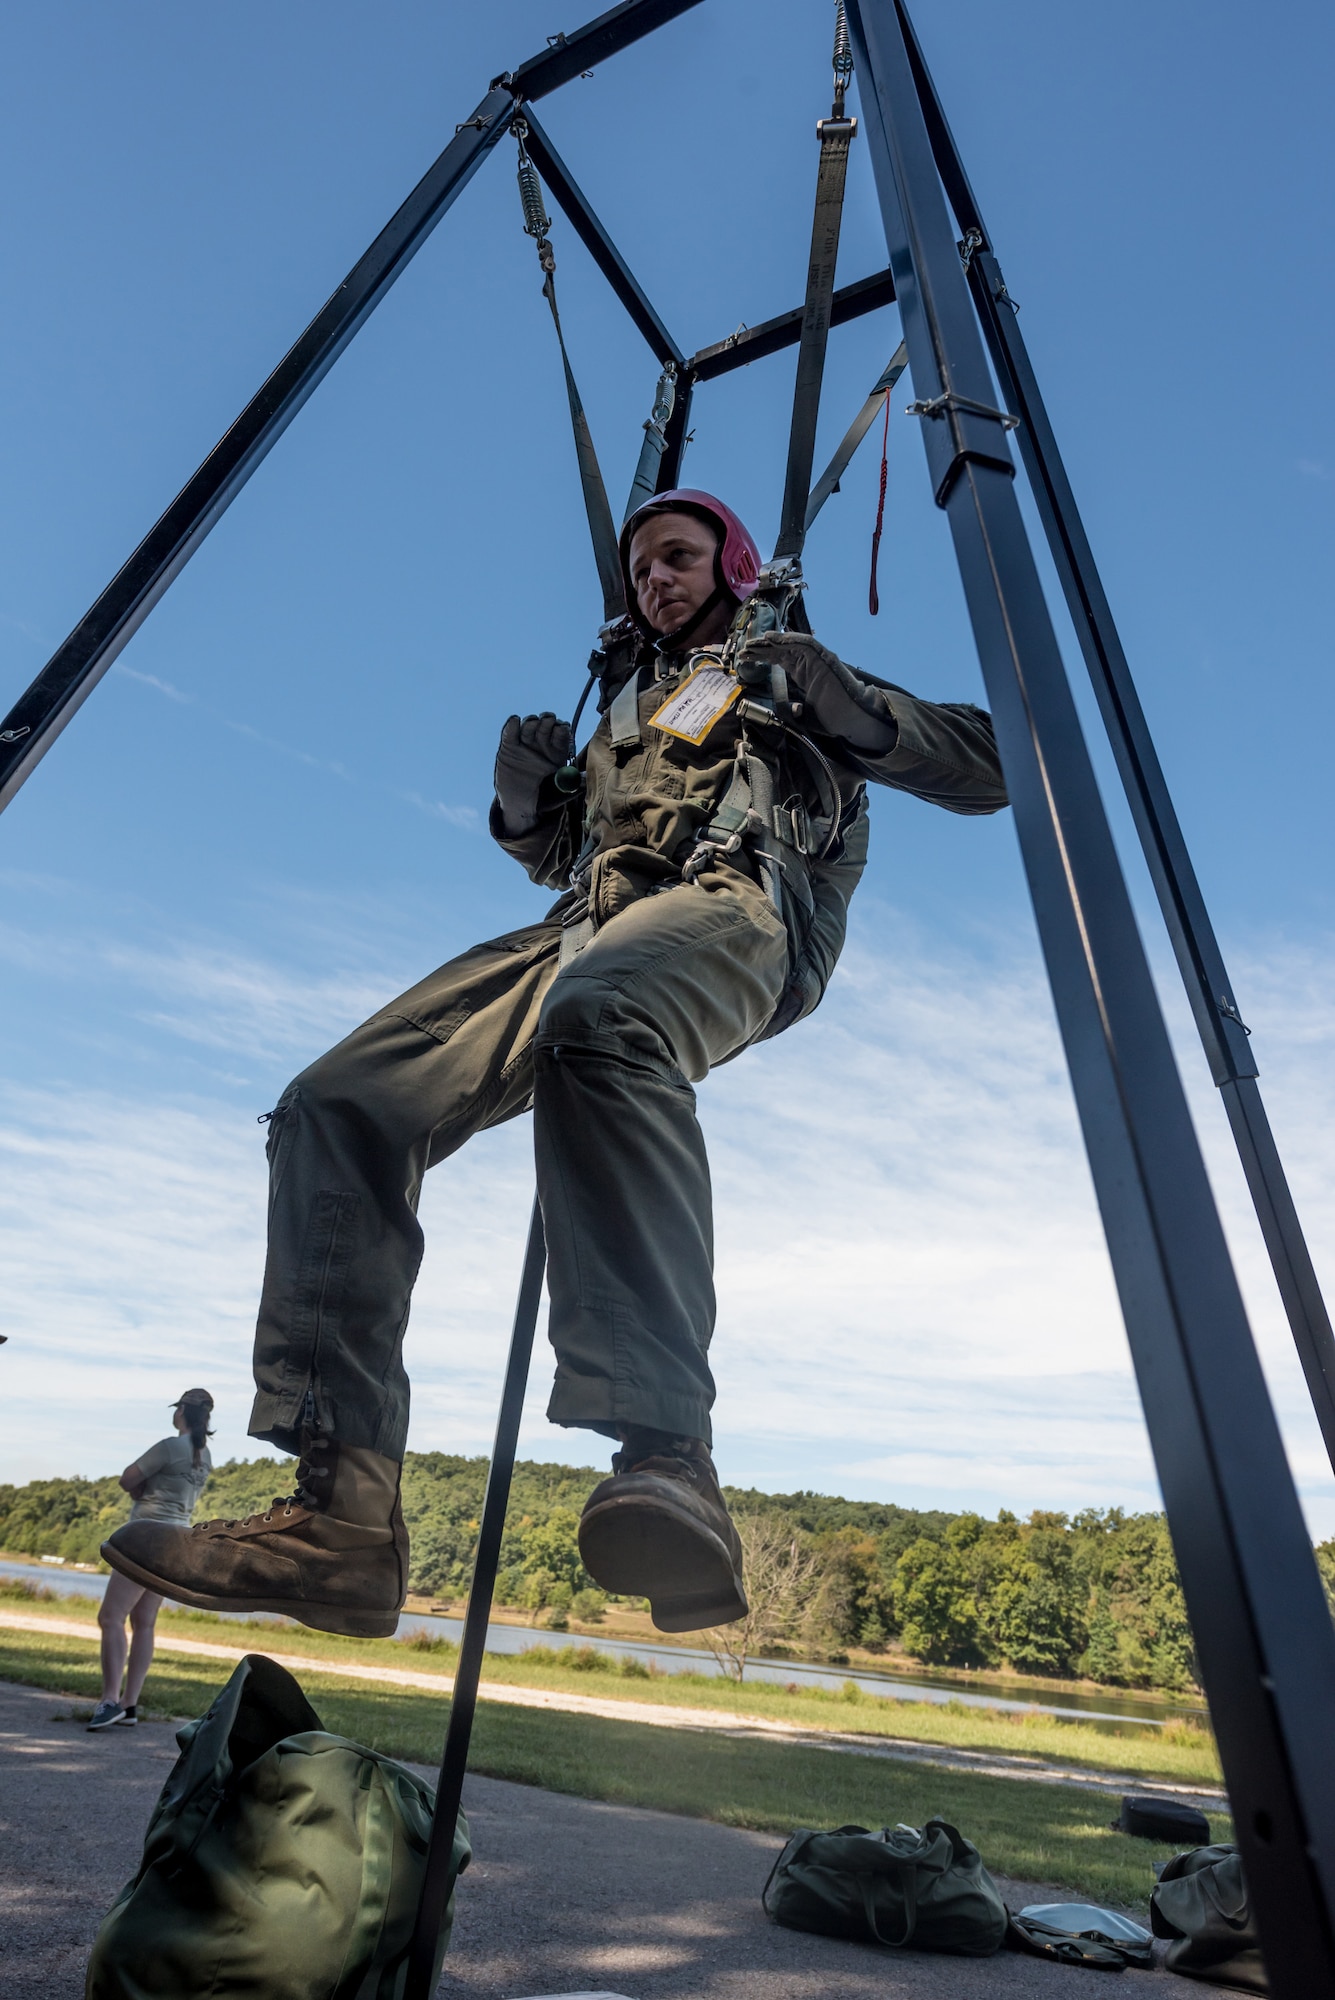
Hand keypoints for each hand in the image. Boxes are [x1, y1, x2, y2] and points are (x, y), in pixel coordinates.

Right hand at [494, 712, 573, 833]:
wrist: (519, 804)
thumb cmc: (543, 798)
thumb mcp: (560, 794)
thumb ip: (572, 785)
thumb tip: (586, 780)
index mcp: (557, 751)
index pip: (561, 733)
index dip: (562, 728)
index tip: (562, 727)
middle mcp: (542, 744)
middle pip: (546, 724)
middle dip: (548, 720)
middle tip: (548, 719)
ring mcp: (525, 743)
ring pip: (529, 724)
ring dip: (531, 721)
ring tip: (531, 725)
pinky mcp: (509, 746)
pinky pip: (510, 732)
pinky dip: (512, 724)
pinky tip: (515, 721)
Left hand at [735, 632, 896, 753]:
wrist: (852, 720)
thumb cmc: (835, 718)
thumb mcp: (807, 715)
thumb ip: (797, 711)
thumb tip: (793, 710)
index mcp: (805, 674)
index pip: (781, 659)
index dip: (764, 656)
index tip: (747, 657)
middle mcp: (811, 664)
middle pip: (783, 650)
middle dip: (763, 648)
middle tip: (745, 649)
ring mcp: (818, 659)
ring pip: (792, 644)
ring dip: (772, 642)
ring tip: (755, 642)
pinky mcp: (825, 659)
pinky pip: (805, 644)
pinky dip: (789, 639)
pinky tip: (773, 639)